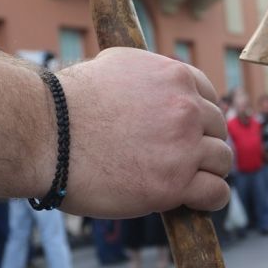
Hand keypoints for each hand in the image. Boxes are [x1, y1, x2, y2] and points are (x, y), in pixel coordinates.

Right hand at [44, 48, 231, 218]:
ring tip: (193, 181)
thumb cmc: (68, 102)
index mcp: (175, 77)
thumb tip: (154, 83)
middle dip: (204, 143)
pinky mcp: (175, 183)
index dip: (201, 118)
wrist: (46, 134)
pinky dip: (212, 198)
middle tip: (186, 159)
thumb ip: (145, 73)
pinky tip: (201, 201)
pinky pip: (215, 192)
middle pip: (217, 129)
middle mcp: (187, 109)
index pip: (209, 97)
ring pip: (221, 160)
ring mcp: (184, 146)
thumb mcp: (115, 65)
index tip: (193, 132)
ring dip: (209, 171)